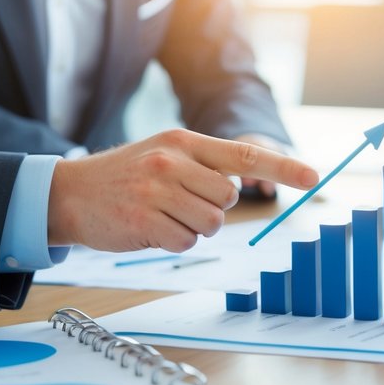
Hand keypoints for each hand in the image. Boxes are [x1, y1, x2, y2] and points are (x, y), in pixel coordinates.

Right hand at [47, 129, 318, 250]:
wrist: (70, 193)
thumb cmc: (125, 176)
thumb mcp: (163, 154)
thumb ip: (203, 165)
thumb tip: (243, 185)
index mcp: (183, 142)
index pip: (246, 154)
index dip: (284, 167)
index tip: (314, 176)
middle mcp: (172, 162)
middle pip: (228, 200)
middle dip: (211, 209)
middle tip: (177, 203)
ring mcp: (156, 191)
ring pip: (210, 224)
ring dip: (191, 227)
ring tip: (161, 214)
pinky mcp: (144, 222)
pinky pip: (184, 242)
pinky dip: (172, 241)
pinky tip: (149, 227)